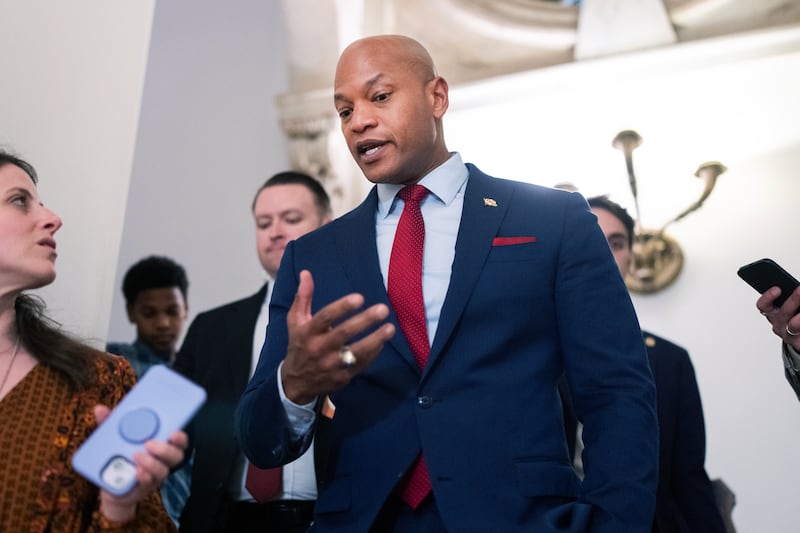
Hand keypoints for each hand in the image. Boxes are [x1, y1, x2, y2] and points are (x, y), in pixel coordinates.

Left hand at [93, 404, 187, 522]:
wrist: (109, 485)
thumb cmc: (118, 456)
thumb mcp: (114, 437)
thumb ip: (110, 423)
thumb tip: (100, 409)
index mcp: (160, 445)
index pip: (178, 441)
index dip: (180, 437)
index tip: (173, 432)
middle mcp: (162, 461)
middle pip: (176, 456)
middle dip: (166, 449)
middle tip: (149, 444)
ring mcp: (154, 475)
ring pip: (163, 471)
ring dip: (151, 463)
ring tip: (136, 456)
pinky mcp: (143, 487)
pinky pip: (148, 483)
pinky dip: (143, 477)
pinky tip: (135, 472)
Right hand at [281, 270, 395, 403]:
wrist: (296, 382)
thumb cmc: (299, 344)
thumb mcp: (295, 321)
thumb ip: (303, 297)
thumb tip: (306, 272)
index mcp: (307, 332)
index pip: (325, 317)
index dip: (342, 307)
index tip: (360, 298)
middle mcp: (319, 349)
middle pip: (343, 333)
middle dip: (364, 321)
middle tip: (383, 309)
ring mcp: (331, 365)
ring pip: (356, 352)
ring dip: (375, 339)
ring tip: (390, 328)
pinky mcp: (342, 377)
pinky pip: (361, 364)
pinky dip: (373, 353)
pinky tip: (383, 341)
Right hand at [757, 285, 799, 349]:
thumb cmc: (795, 316)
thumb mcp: (790, 305)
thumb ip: (792, 298)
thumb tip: (797, 289)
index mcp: (773, 312)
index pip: (764, 305)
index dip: (768, 297)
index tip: (777, 289)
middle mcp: (779, 324)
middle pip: (783, 313)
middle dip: (793, 300)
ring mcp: (788, 334)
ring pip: (793, 325)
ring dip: (799, 318)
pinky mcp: (797, 342)